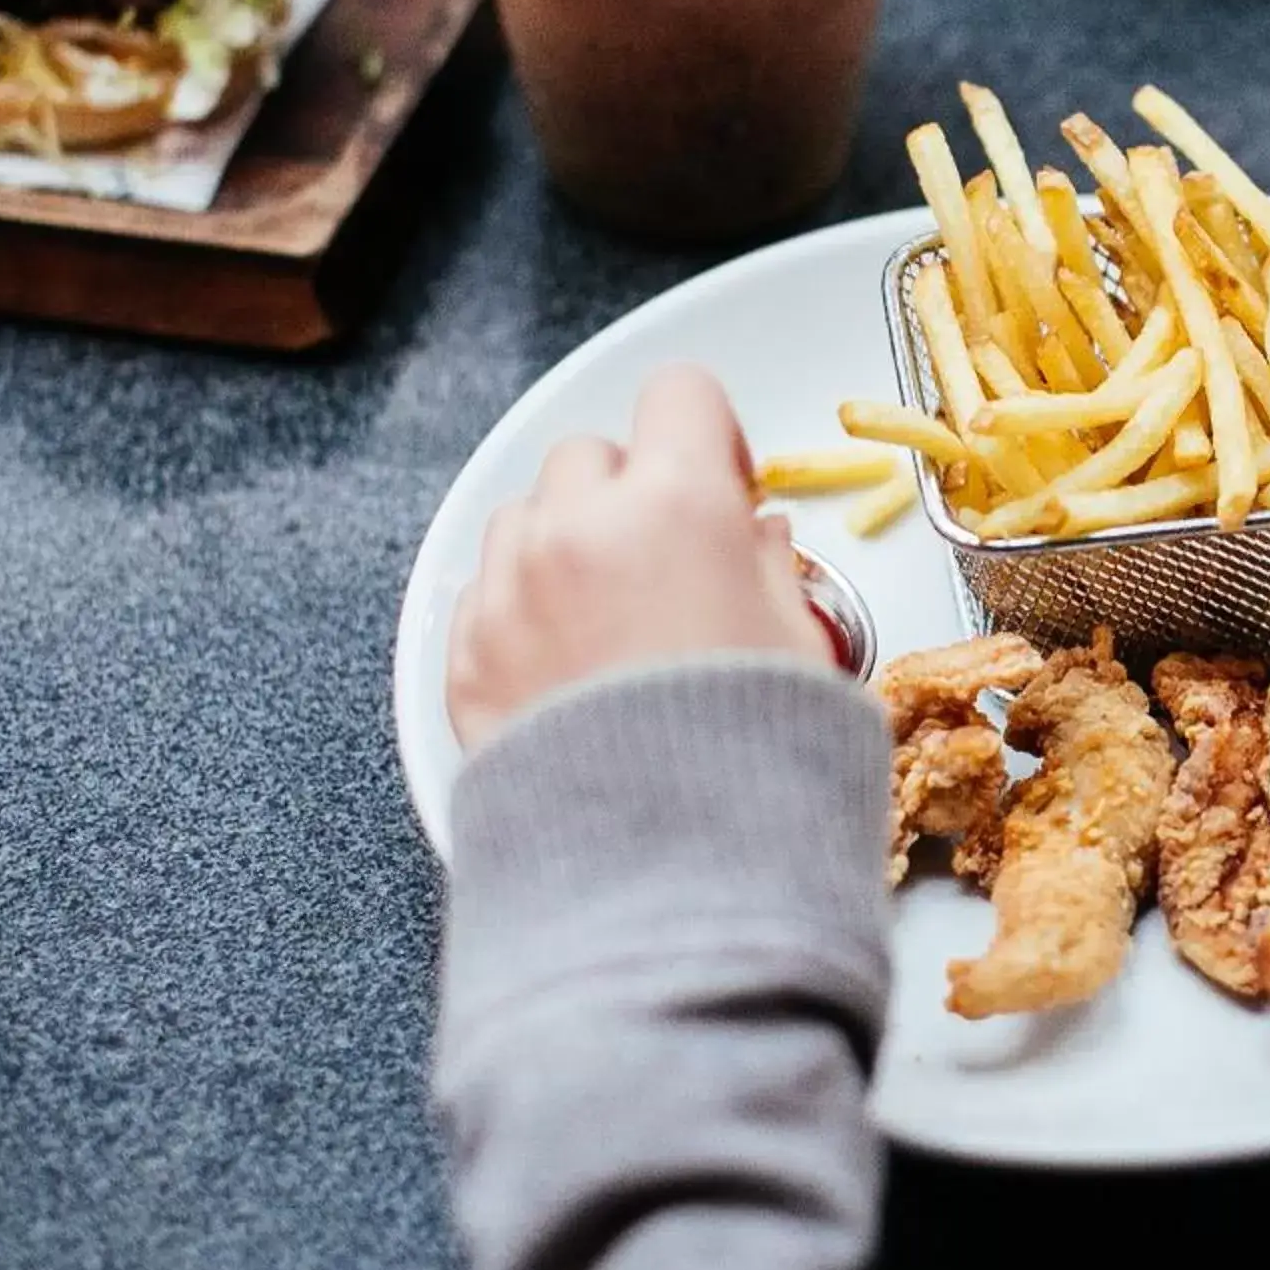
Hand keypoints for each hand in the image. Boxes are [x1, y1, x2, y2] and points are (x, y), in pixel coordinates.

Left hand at [448, 364, 829, 748]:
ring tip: (612, 622)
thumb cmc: (749, 766)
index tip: (722, 485)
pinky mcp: (465, 658)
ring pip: (526, 516)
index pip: (681, 394)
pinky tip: (570, 667)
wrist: (661, 875)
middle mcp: (579, 530)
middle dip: (630, 493)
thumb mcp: (804, 651)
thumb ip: (770, 570)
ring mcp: (509, 592)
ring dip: (565, 545)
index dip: (708, 436)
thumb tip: (754, 538)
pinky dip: (522, 611)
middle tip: (670, 563)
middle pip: (593, 454)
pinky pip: (485, 594)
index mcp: (678, 504)